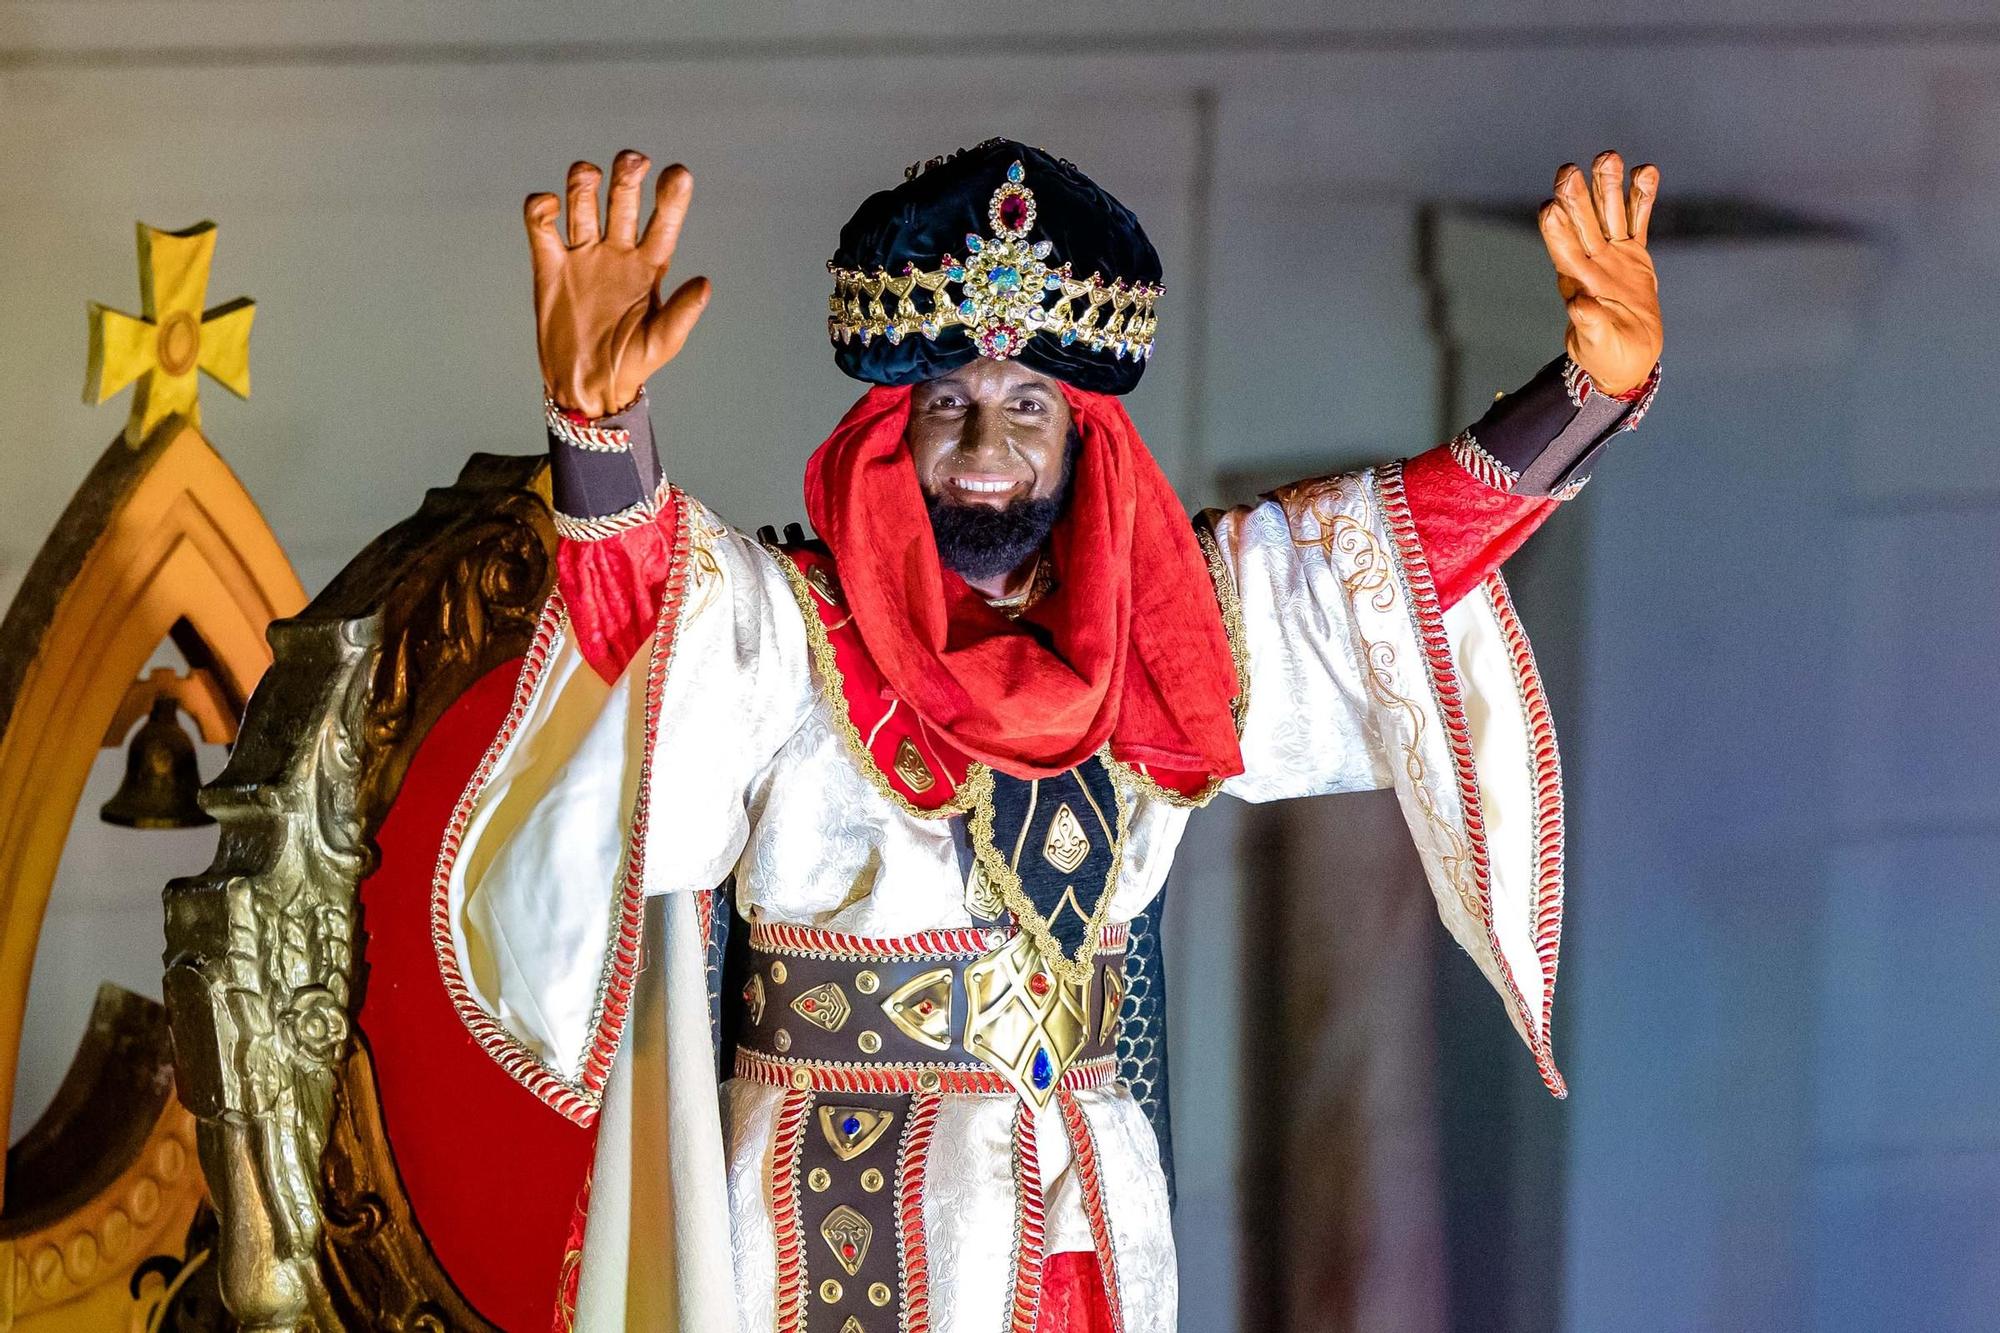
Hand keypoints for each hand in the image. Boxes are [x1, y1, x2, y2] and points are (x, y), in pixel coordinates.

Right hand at [526, 150, 710, 417]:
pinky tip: (548, 207)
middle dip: (627, 176)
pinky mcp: (549, 265)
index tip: (678, 174)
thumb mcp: (662, 343)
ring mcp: (583, 255)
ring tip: (588, 175)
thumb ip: (682, 313)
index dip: (672, 196)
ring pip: (583, 202)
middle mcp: (617, 252)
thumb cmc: (630, 365)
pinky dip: (542, 208)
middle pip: (623, 200)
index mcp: (650, 266)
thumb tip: (705, 284)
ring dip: (585, 181)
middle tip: (633, 160)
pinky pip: (542, 226)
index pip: (664, 222)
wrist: (586, 386)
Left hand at [1538, 151, 1662, 396]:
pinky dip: (1642, 198)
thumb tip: (1579, 305)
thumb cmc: (1608, 357)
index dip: (1556, 230)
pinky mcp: (1634, 255)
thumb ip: (1589, 327)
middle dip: (1576, 198)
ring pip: (1609, 215)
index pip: (1564, 251)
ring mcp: (1612, 256)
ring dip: (1607, 187)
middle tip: (1568, 171)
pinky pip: (1638, 221)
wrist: (1630, 358)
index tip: (1549, 207)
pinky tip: (1646, 170)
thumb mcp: (1598, 347)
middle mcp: (1591, 263)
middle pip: (1582, 225)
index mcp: (1577, 285)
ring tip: (1608, 156)